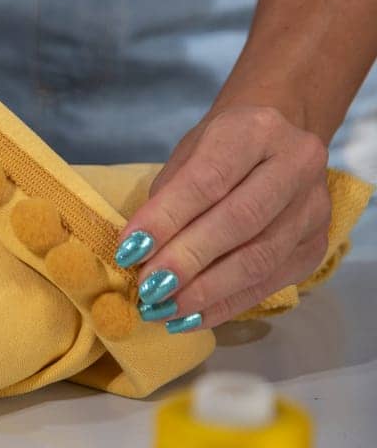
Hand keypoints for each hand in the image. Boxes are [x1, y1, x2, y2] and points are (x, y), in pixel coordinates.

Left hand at [116, 106, 331, 330]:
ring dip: (206, 291)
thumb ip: (168, 195)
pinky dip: (227, 304)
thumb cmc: (222, 147)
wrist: (279, 137)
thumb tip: (139, 252)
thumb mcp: (189, 153)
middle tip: (148, 288)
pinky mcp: (317, 245)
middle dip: (187, 261)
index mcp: (256, 130)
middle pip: (239, 222)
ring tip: (164, 309)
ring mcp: (314, 208)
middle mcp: (297, 165)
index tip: (130, 250)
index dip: (166, 218)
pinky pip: (270, 282)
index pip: (208, 179)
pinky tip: (192, 317)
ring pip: (259, 258)